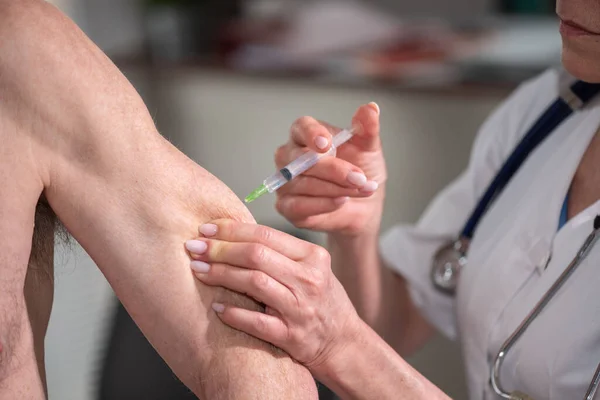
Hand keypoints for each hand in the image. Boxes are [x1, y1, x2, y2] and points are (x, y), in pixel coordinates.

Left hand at [185, 220, 361, 374]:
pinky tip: (217, 307)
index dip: (231, 230)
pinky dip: (234, 314)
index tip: (206, 228)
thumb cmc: (322, 300)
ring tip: (198, 270)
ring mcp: (300, 308)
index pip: (266, 235)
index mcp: (312, 256)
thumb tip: (233, 234)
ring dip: (221, 275)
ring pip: (254, 283)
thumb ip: (281, 252)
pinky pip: (257, 322)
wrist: (343, 342)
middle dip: (220, 249)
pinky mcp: (292, 336)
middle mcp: (308, 279)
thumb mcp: (312, 268)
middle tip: (194, 248)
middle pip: (256, 255)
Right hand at [275, 103, 386, 235]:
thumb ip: (367, 128)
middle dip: (334, 170)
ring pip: (305, 183)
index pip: (301, 127)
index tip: (326, 144)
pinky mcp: (287, 206)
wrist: (363, 205)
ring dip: (336, 188)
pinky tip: (341, 201)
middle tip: (359, 177)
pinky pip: (299, 205)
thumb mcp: (369, 148)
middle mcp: (289, 157)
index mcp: (305, 135)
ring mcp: (285, 182)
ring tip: (359, 189)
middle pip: (302, 159)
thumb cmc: (361, 171)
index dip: (312, 134)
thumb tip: (371, 108)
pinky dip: (324, 204)